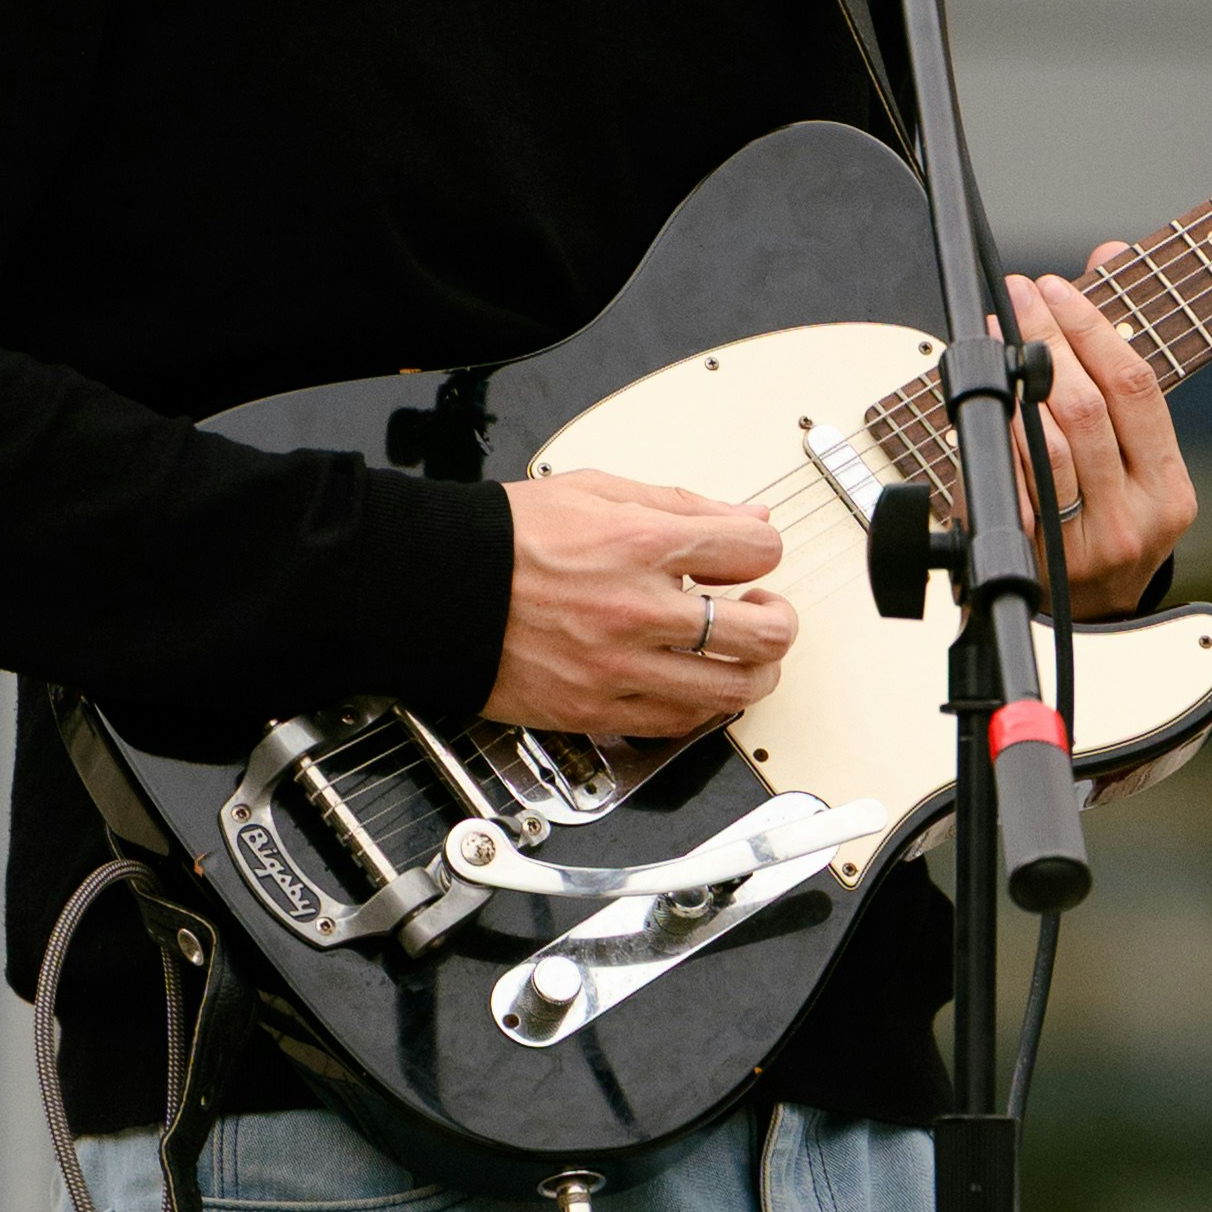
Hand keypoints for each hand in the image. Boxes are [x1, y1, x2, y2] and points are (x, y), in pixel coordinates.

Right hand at [490, 462, 796, 743]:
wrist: (432, 588)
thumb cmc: (504, 538)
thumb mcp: (595, 490)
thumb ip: (680, 504)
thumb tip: (745, 515)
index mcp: (640, 543)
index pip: (756, 549)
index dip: (763, 550)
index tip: (749, 556)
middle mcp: (637, 610)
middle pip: (762, 632)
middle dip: (778, 620)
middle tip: (764, 613)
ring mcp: (618, 667)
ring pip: (733, 690)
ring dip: (754, 673)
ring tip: (741, 657)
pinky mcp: (595, 709)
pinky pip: (678, 722)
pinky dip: (702, 705)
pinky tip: (695, 682)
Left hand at [1010, 264, 1197, 617]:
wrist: (1080, 625)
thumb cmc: (1110, 522)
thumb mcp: (1136, 454)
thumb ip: (1125, 358)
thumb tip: (1110, 254)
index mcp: (1173, 492)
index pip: (1137, 386)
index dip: (1093, 326)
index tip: (1059, 287)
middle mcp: (1136, 522)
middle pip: (1086, 408)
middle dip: (1048, 338)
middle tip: (1022, 294)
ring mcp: (1083, 547)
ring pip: (1043, 442)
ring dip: (1014, 376)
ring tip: (1000, 330)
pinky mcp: (1031, 560)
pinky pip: (1006, 479)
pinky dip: (992, 428)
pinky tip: (984, 393)